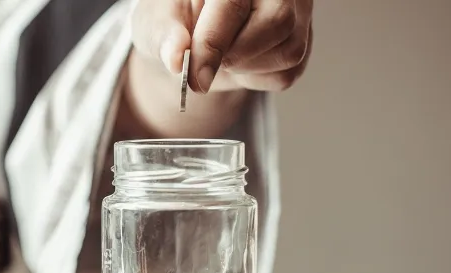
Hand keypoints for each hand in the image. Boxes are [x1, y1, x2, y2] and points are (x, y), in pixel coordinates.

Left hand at [131, 0, 313, 93]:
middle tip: (203, 65)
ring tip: (221, 56)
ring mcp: (298, 10)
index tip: (194, 77)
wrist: (189, 36)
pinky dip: (255, 79)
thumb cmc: (175, 20)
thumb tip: (175, 59)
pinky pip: (287, 73)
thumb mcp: (156, 22)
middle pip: (277, 24)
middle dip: (233, 56)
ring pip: (287, 52)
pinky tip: (238, 62)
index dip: (213, 43)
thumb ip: (164, 36)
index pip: (233, 3)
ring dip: (244, 69)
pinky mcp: (303, 40)